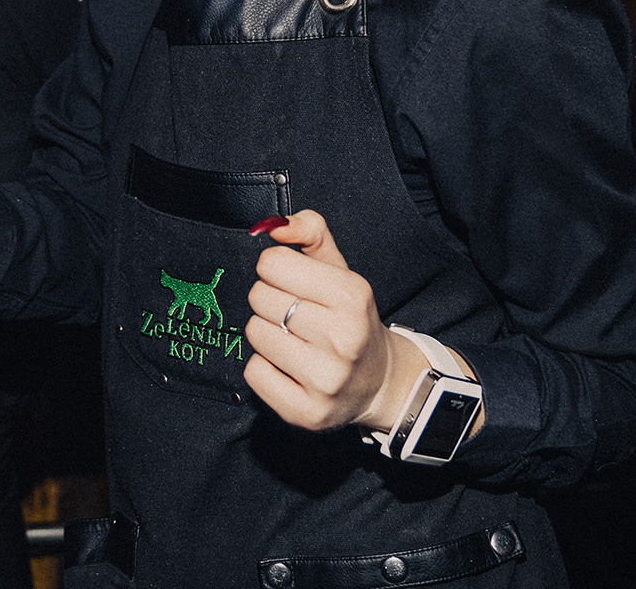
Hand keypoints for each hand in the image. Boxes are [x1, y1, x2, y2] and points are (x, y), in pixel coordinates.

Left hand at [243, 210, 405, 432]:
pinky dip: (264, 367)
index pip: (272, 265)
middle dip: (269, 300)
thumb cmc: (350, 319)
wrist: (380, 382)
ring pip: (255, 334)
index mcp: (352, 296)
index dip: (274, 269)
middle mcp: (343, 338)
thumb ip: (310, 233)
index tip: (291, 282)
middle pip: (260, 299)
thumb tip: (273, 225)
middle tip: (293, 313)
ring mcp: (326, 379)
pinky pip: (254, 373)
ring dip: (267, 333)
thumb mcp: (341, 270)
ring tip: (294, 340)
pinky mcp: (307, 412)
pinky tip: (289, 366)